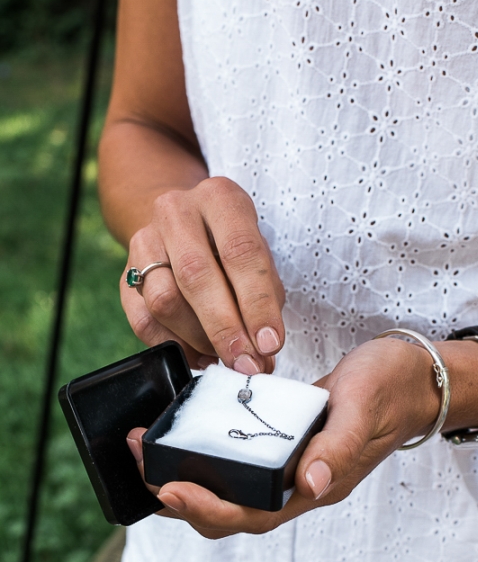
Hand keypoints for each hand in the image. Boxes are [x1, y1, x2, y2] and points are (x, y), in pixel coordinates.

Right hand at [120, 177, 284, 372]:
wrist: (184, 224)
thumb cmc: (233, 246)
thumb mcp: (260, 257)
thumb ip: (265, 300)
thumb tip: (264, 354)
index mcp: (220, 199)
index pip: (241, 252)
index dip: (257, 304)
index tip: (270, 344)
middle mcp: (177, 212)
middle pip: (197, 275)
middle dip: (225, 328)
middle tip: (246, 363)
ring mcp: (145, 240)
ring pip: (165, 300)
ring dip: (200, 338)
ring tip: (227, 356)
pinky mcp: (124, 273)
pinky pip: (143, 319)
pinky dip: (175, 345)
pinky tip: (201, 355)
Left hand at [126, 336, 441, 537]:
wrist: (417, 375)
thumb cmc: (394, 387)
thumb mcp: (364, 408)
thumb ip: (339, 447)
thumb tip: (310, 485)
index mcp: (320, 482)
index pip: (255, 513)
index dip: (209, 508)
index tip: (169, 488)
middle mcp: (304, 481)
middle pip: (236, 512)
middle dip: (185, 500)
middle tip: (144, 469)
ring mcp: (298, 463)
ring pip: (237, 490)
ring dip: (193, 480)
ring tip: (154, 457)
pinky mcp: (293, 441)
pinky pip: (246, 461)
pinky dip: (213, 456)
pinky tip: (193, 436)